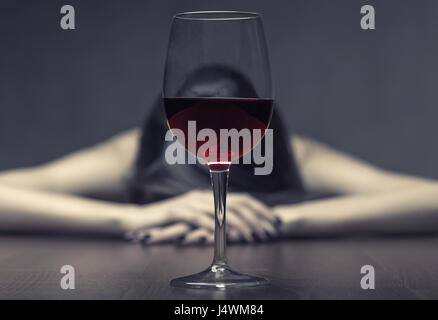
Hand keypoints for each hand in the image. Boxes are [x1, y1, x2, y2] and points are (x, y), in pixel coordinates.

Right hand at [122, 190, 281, 244]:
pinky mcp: (176, 211)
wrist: (142, 219)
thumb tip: (238, 228)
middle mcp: (204, 195)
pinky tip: (225, 237)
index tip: (274, 221)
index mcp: (211, 195)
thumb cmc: (170, 221)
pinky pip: (199, 219)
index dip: (260, 210)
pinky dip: (213, 228)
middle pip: (236, 203)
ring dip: (239, 226)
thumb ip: (215, 219)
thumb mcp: (197, 218)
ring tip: (251, 238)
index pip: (242, 199)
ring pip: (221, 211)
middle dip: (255, 218)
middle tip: (267, 233)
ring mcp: (190, 202)